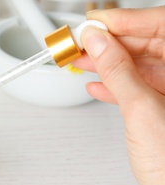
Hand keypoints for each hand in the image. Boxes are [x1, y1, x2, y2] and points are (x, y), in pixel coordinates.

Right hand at [73, 7, 164, 184]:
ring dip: (108, 64)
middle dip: (112, 42)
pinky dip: (114, 85)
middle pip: (149, 44)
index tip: (97, 23)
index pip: (162, 25)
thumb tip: (99, 43)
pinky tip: (96, 85)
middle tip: (83, 42)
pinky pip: (136, 88)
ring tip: (82, 62)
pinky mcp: (159, 110)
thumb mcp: (141, 109)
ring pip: (139, 66)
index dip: (127, 20)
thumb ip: (117, 71)